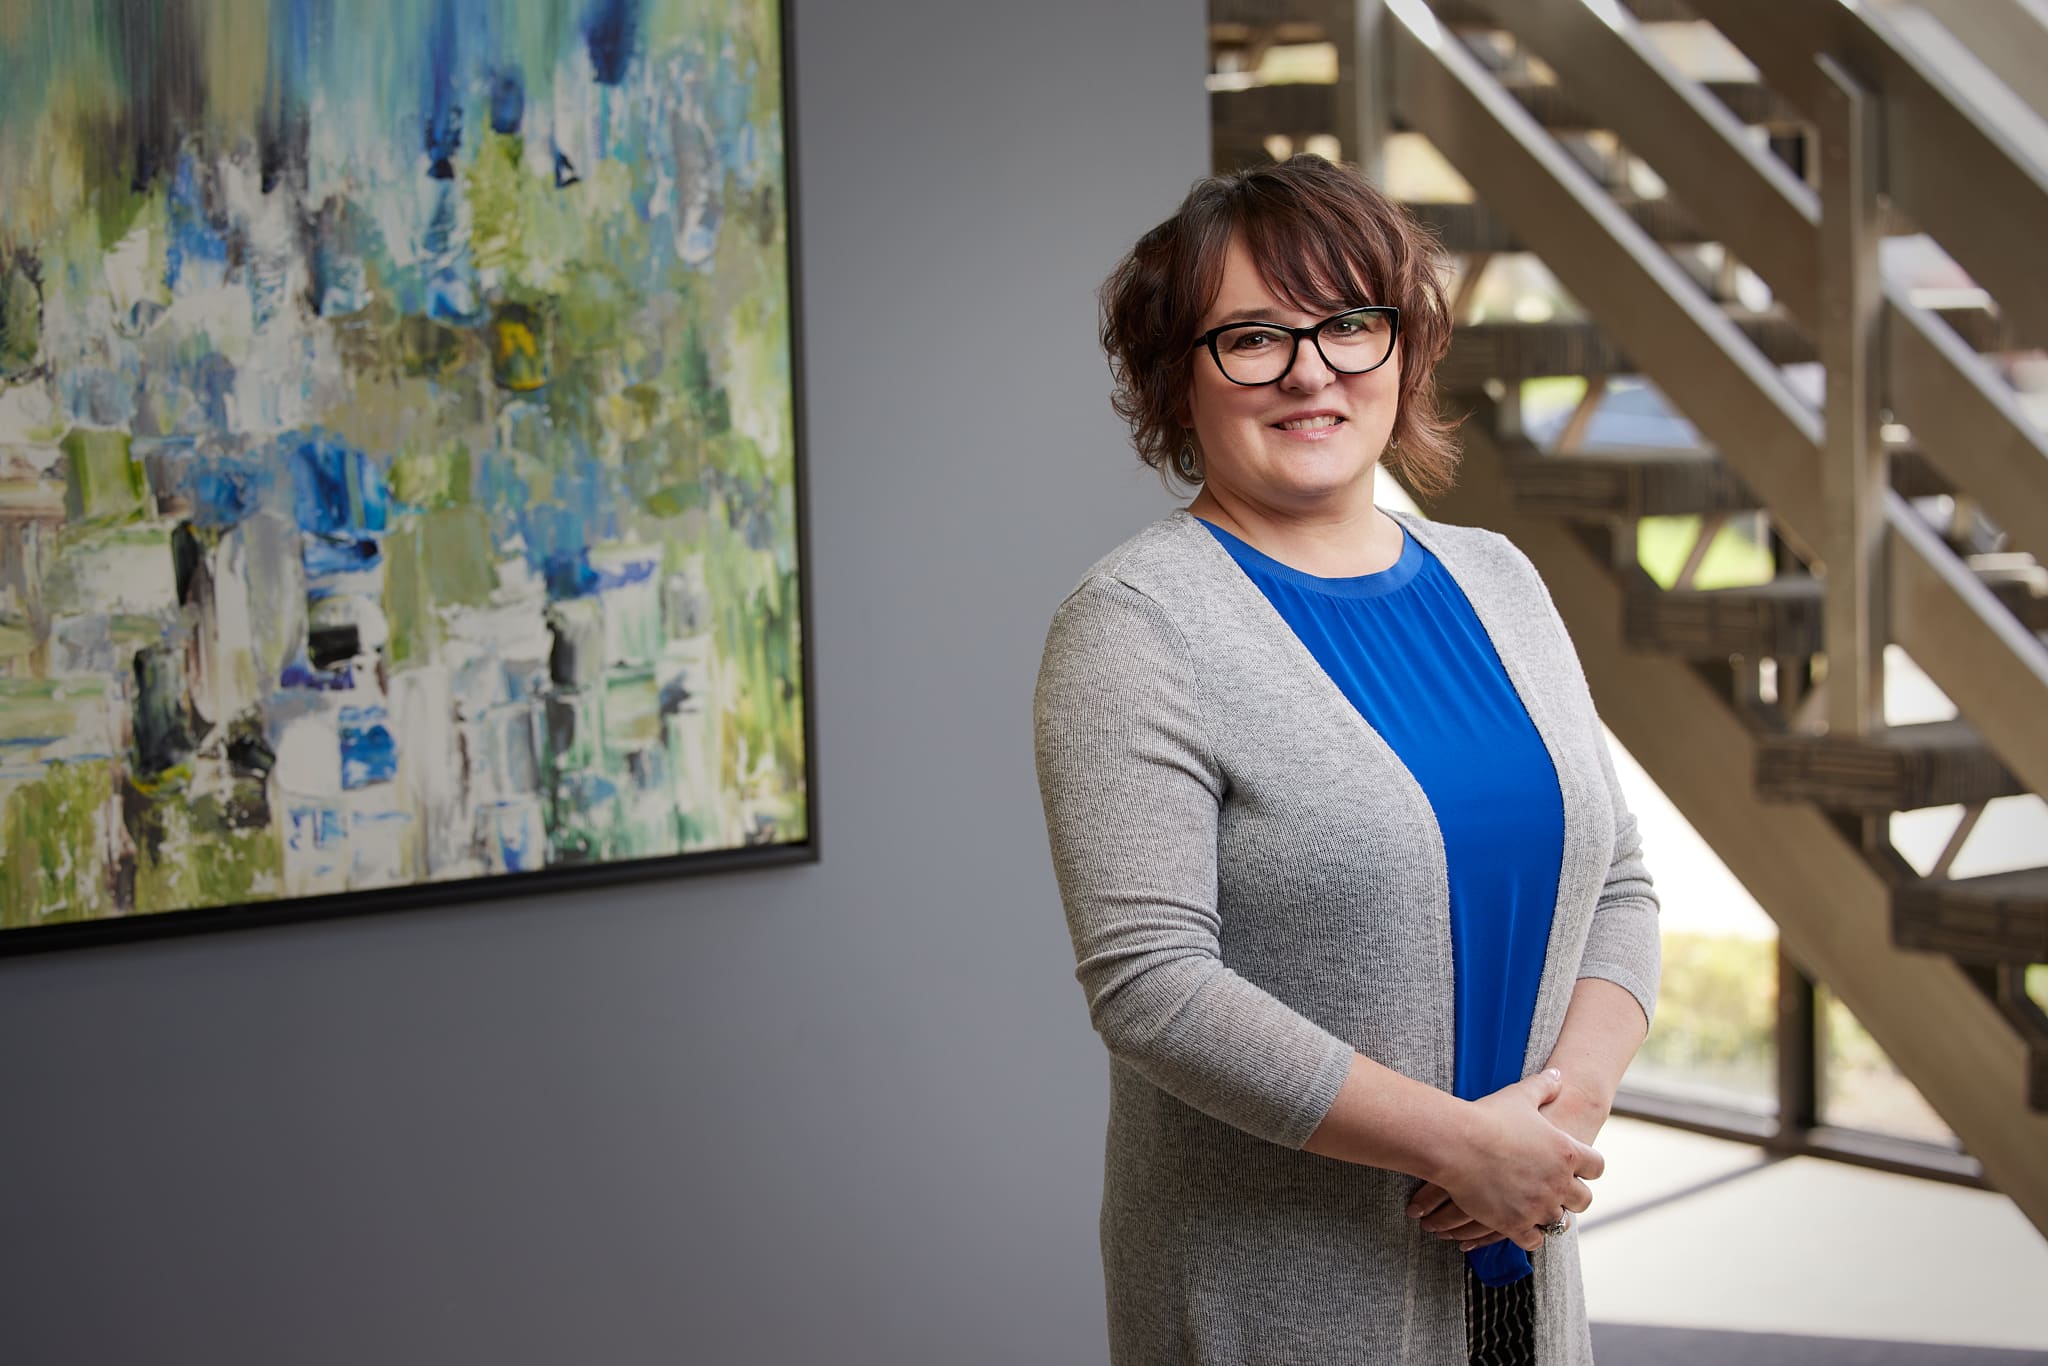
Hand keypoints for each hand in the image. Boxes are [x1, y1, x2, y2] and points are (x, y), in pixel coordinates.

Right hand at [1407, 1069, 1602, 1252]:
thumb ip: (1544, 1086)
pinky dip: (1528, 1235)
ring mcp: (1538, 1206)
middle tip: (1560, 1192)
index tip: (1579, 1168)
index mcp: (1566, 1152)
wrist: (1457, 1143)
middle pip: (1583, 1200)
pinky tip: (1519, 1226)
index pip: (1596, 1167)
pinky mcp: (1515, 1224)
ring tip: (1538, 1210)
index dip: (1588, 1168)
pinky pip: (1533, 1241)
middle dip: (1573, 1197)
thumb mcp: (1520, 1095)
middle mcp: (1559, 1183)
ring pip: (1559, 1222)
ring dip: (1550, 1215)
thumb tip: (1559, 1075)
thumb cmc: (1488, 1116)